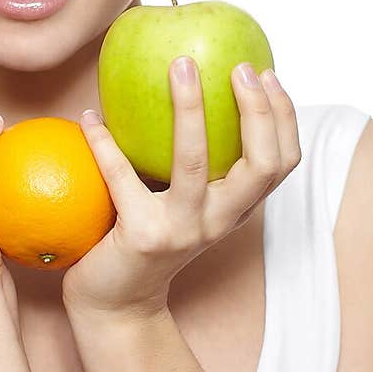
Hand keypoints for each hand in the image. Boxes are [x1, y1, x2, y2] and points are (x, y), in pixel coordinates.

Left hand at [61, 59, 301, 318]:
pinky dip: (102, 142)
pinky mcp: (142, 236)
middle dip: (257, 109)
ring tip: (179, 67)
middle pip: (261, 163)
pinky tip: (89, 116)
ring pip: (196, 163)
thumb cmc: (146, 239)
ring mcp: (182, 231)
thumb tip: (188, 83)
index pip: (282, 162)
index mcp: (234, 209)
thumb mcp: (182, 203)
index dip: (283, 116)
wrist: (116, 305)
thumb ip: (195, 163)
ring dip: (190, 109)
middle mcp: (218, 221)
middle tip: (237, 65)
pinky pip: (121, 176)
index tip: (266, 72)